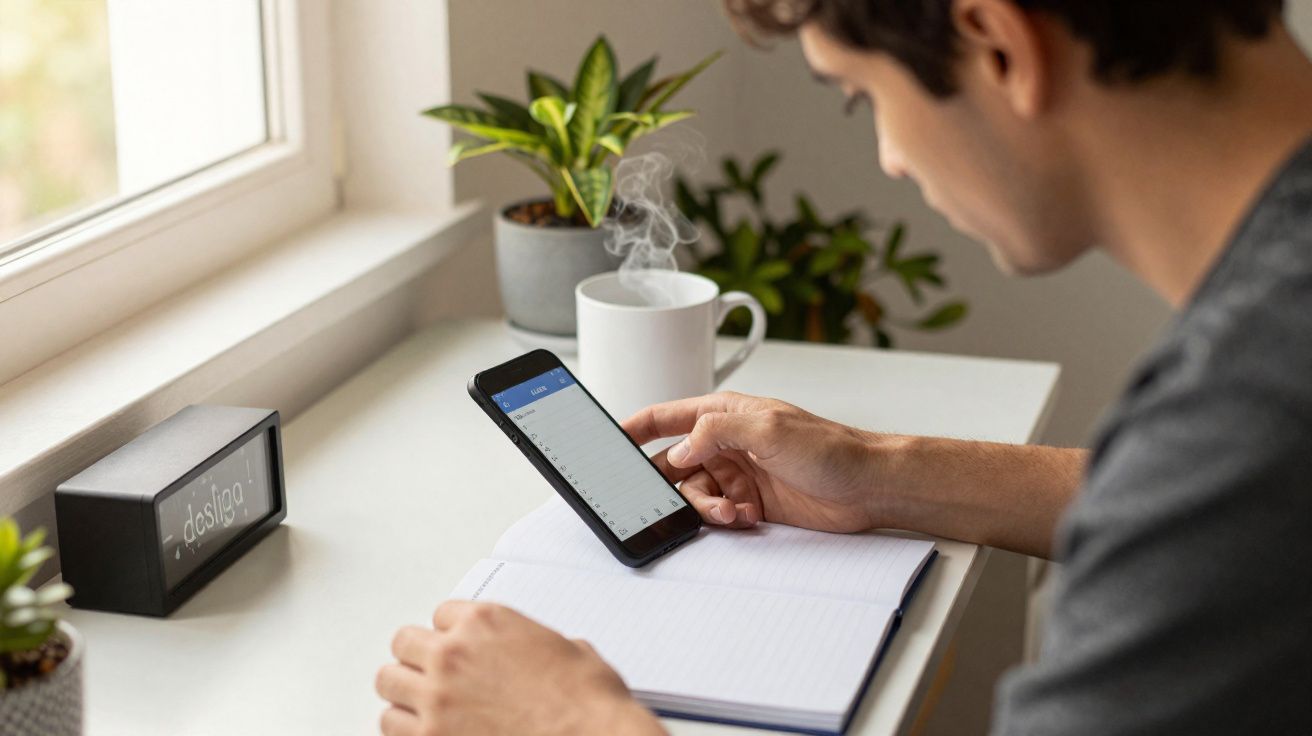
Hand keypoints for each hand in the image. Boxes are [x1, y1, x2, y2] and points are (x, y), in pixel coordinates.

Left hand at [376, 601, 664, 735]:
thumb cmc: (586, 702)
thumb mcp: (570, 650)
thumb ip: (534, 643)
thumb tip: (539, 653)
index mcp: (487, 622)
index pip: (442, 614)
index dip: (452, 633)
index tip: (458, 646)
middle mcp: (455, 653)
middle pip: (405, 643)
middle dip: (419, 658)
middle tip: (432, 673)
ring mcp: (438, 697)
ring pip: (389, 683)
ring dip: (405, 692)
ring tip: (420, 703)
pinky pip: (391, 726)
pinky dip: (404, 728)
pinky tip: (421, 730)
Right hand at [623, 392, 890, 532]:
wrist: (869, 487)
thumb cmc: (831, 448)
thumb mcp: (768, 427)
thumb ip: (715, 432)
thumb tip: (678, 451)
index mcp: (724, 414)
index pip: (666, 417)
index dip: (634, 428)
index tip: (605, 441)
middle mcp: (726, 443)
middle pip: (672, 464)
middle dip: (665, 483)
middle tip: (661, 499)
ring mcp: (738, 474)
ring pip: (693, 494)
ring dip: (703, 507)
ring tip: (729, 512)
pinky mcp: (750, 503)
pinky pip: (717, 513)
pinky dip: (724, 519)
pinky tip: (745, 517)